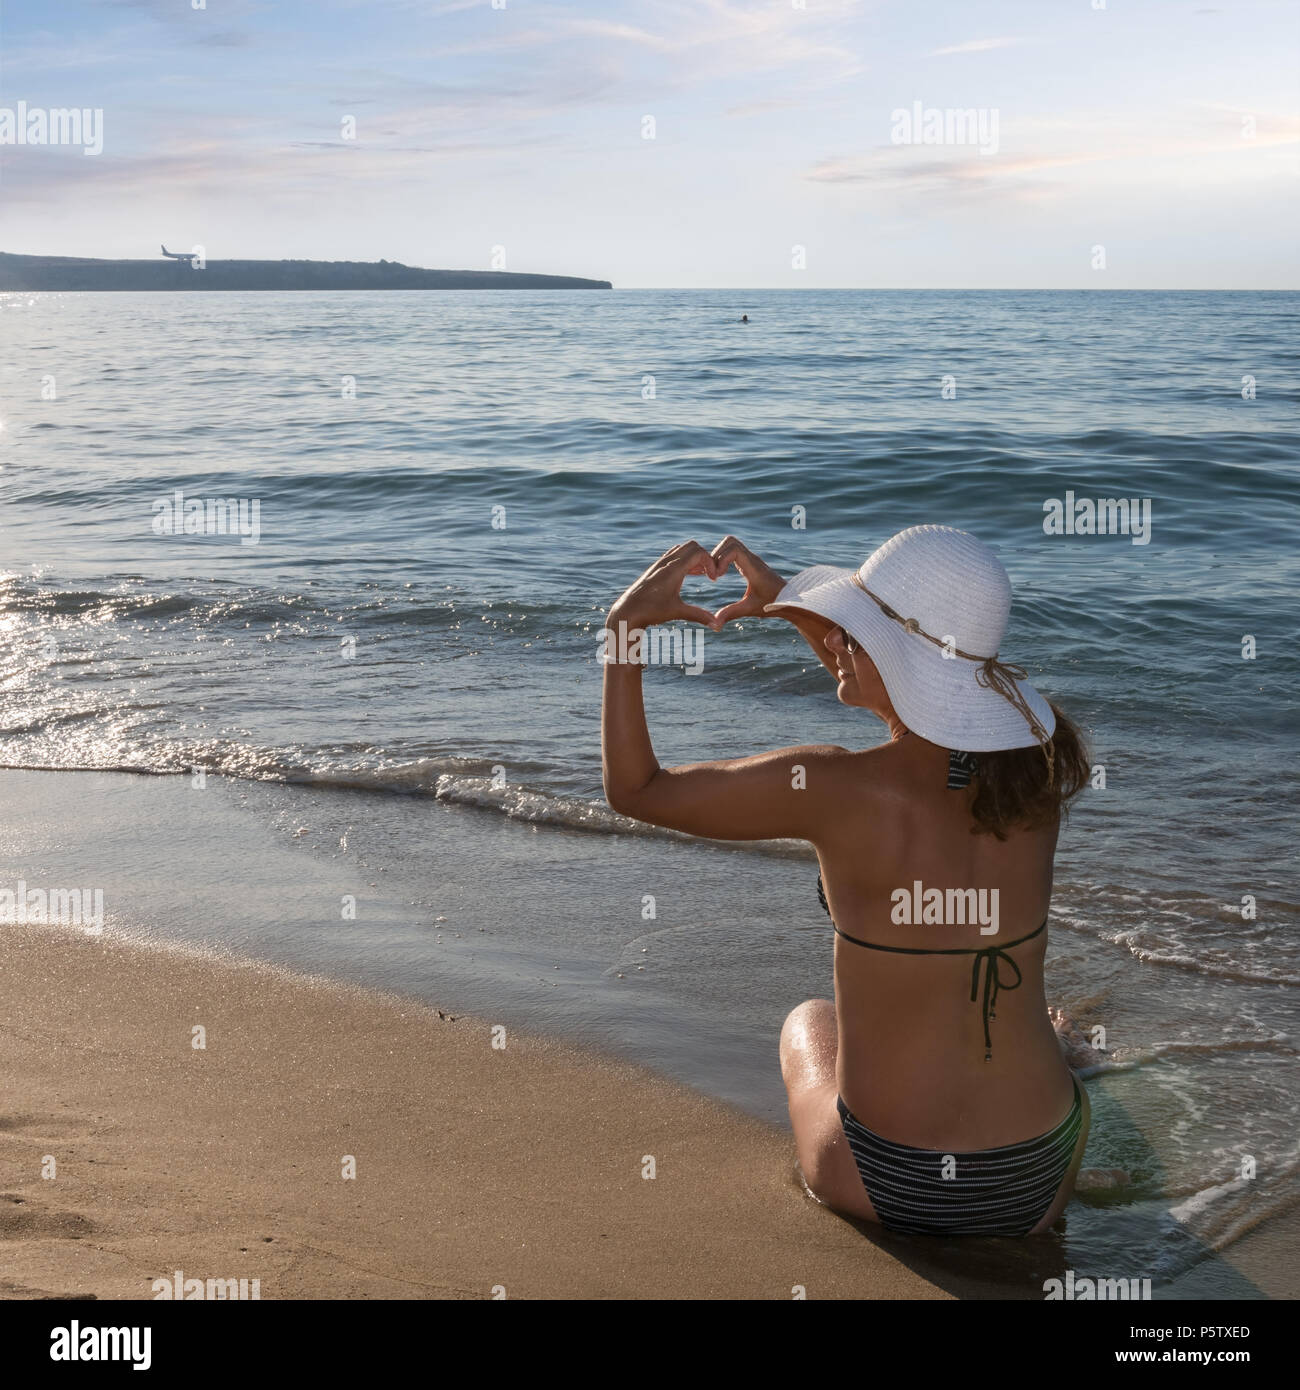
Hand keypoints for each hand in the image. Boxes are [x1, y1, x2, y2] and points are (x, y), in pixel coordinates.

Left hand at [608, 540, 722, 630]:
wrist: (627, 611)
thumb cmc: (650, 612)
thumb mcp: (677, 612)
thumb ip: (699, 616)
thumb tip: (717, 625)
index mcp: (673, 569)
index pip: (698, 553)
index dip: (711, 563)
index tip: (713, 579)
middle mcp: (666, 562)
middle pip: (692, 546)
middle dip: (704, 557)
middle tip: (710, 574)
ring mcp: (659, 564)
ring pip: (682, 549)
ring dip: (694, 558)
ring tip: (702, 575)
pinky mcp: (655, 568)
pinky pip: (674, 555)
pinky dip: (685, 560)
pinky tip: (690, 575)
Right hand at [708, 535, 784, 626]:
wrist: (790, 599)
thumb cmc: (773, 603)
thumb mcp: (750, 609)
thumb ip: (732, 613)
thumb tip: (715, 624)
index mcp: (753, 567)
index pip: (733, 549)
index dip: (721, 559)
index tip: (717, 577)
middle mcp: (752, 559)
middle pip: (730, 541)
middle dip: (717, 554)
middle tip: (713, 573)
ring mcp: (750, 559)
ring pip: (731, 544)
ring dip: (719, 555)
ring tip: (715, 574)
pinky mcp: (749, 563)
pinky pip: (733, 551)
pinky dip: (723, 558)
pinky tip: (720, 575)